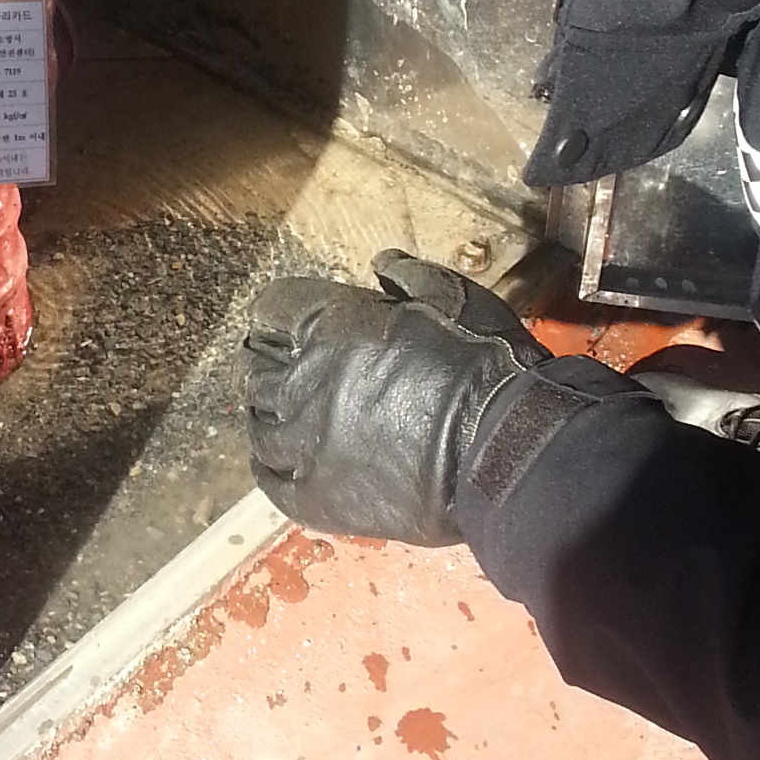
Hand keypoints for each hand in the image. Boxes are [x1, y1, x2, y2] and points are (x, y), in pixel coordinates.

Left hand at [243, 254, 548, 545]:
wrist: (503, 449)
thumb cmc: (484, 365)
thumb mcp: (453, 297)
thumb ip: (408, 276)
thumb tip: (381, 263)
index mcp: (330, 327)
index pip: (274, 307)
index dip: (279, 313)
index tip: (286, 323)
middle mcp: (304, 383)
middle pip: (256, 368)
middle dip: (267, 363)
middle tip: (279, 369)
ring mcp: (306, 443)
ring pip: (258, 424)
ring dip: (265, 413)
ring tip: (279, 414)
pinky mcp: (316, 496)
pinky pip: (270, 480)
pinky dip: (269, 465)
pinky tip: (276, 459)